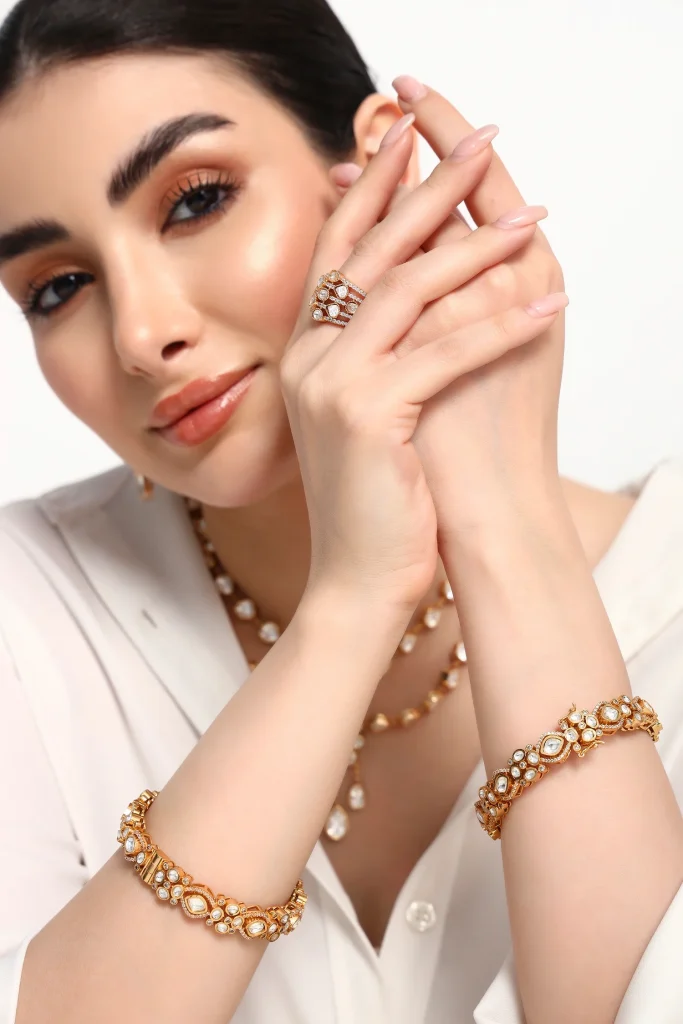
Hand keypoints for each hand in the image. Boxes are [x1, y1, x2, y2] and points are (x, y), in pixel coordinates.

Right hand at [281, 115, 564, 610]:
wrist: (353, 578)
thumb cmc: (371, 498)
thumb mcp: (361, 411)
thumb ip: (369, 351)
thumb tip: (408, 296)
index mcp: (304, 350)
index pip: (338, 247)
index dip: (374, 187)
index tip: (412, 138)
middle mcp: (308, 356)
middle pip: (372, 250)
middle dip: (430, 189)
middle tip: (482, 140)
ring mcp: (332, 384)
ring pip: (408, 291)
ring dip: (478, 250)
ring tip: (536, 219)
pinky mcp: (368, 417)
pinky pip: (444, 353)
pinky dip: (500, 326)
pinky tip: (547, 304)